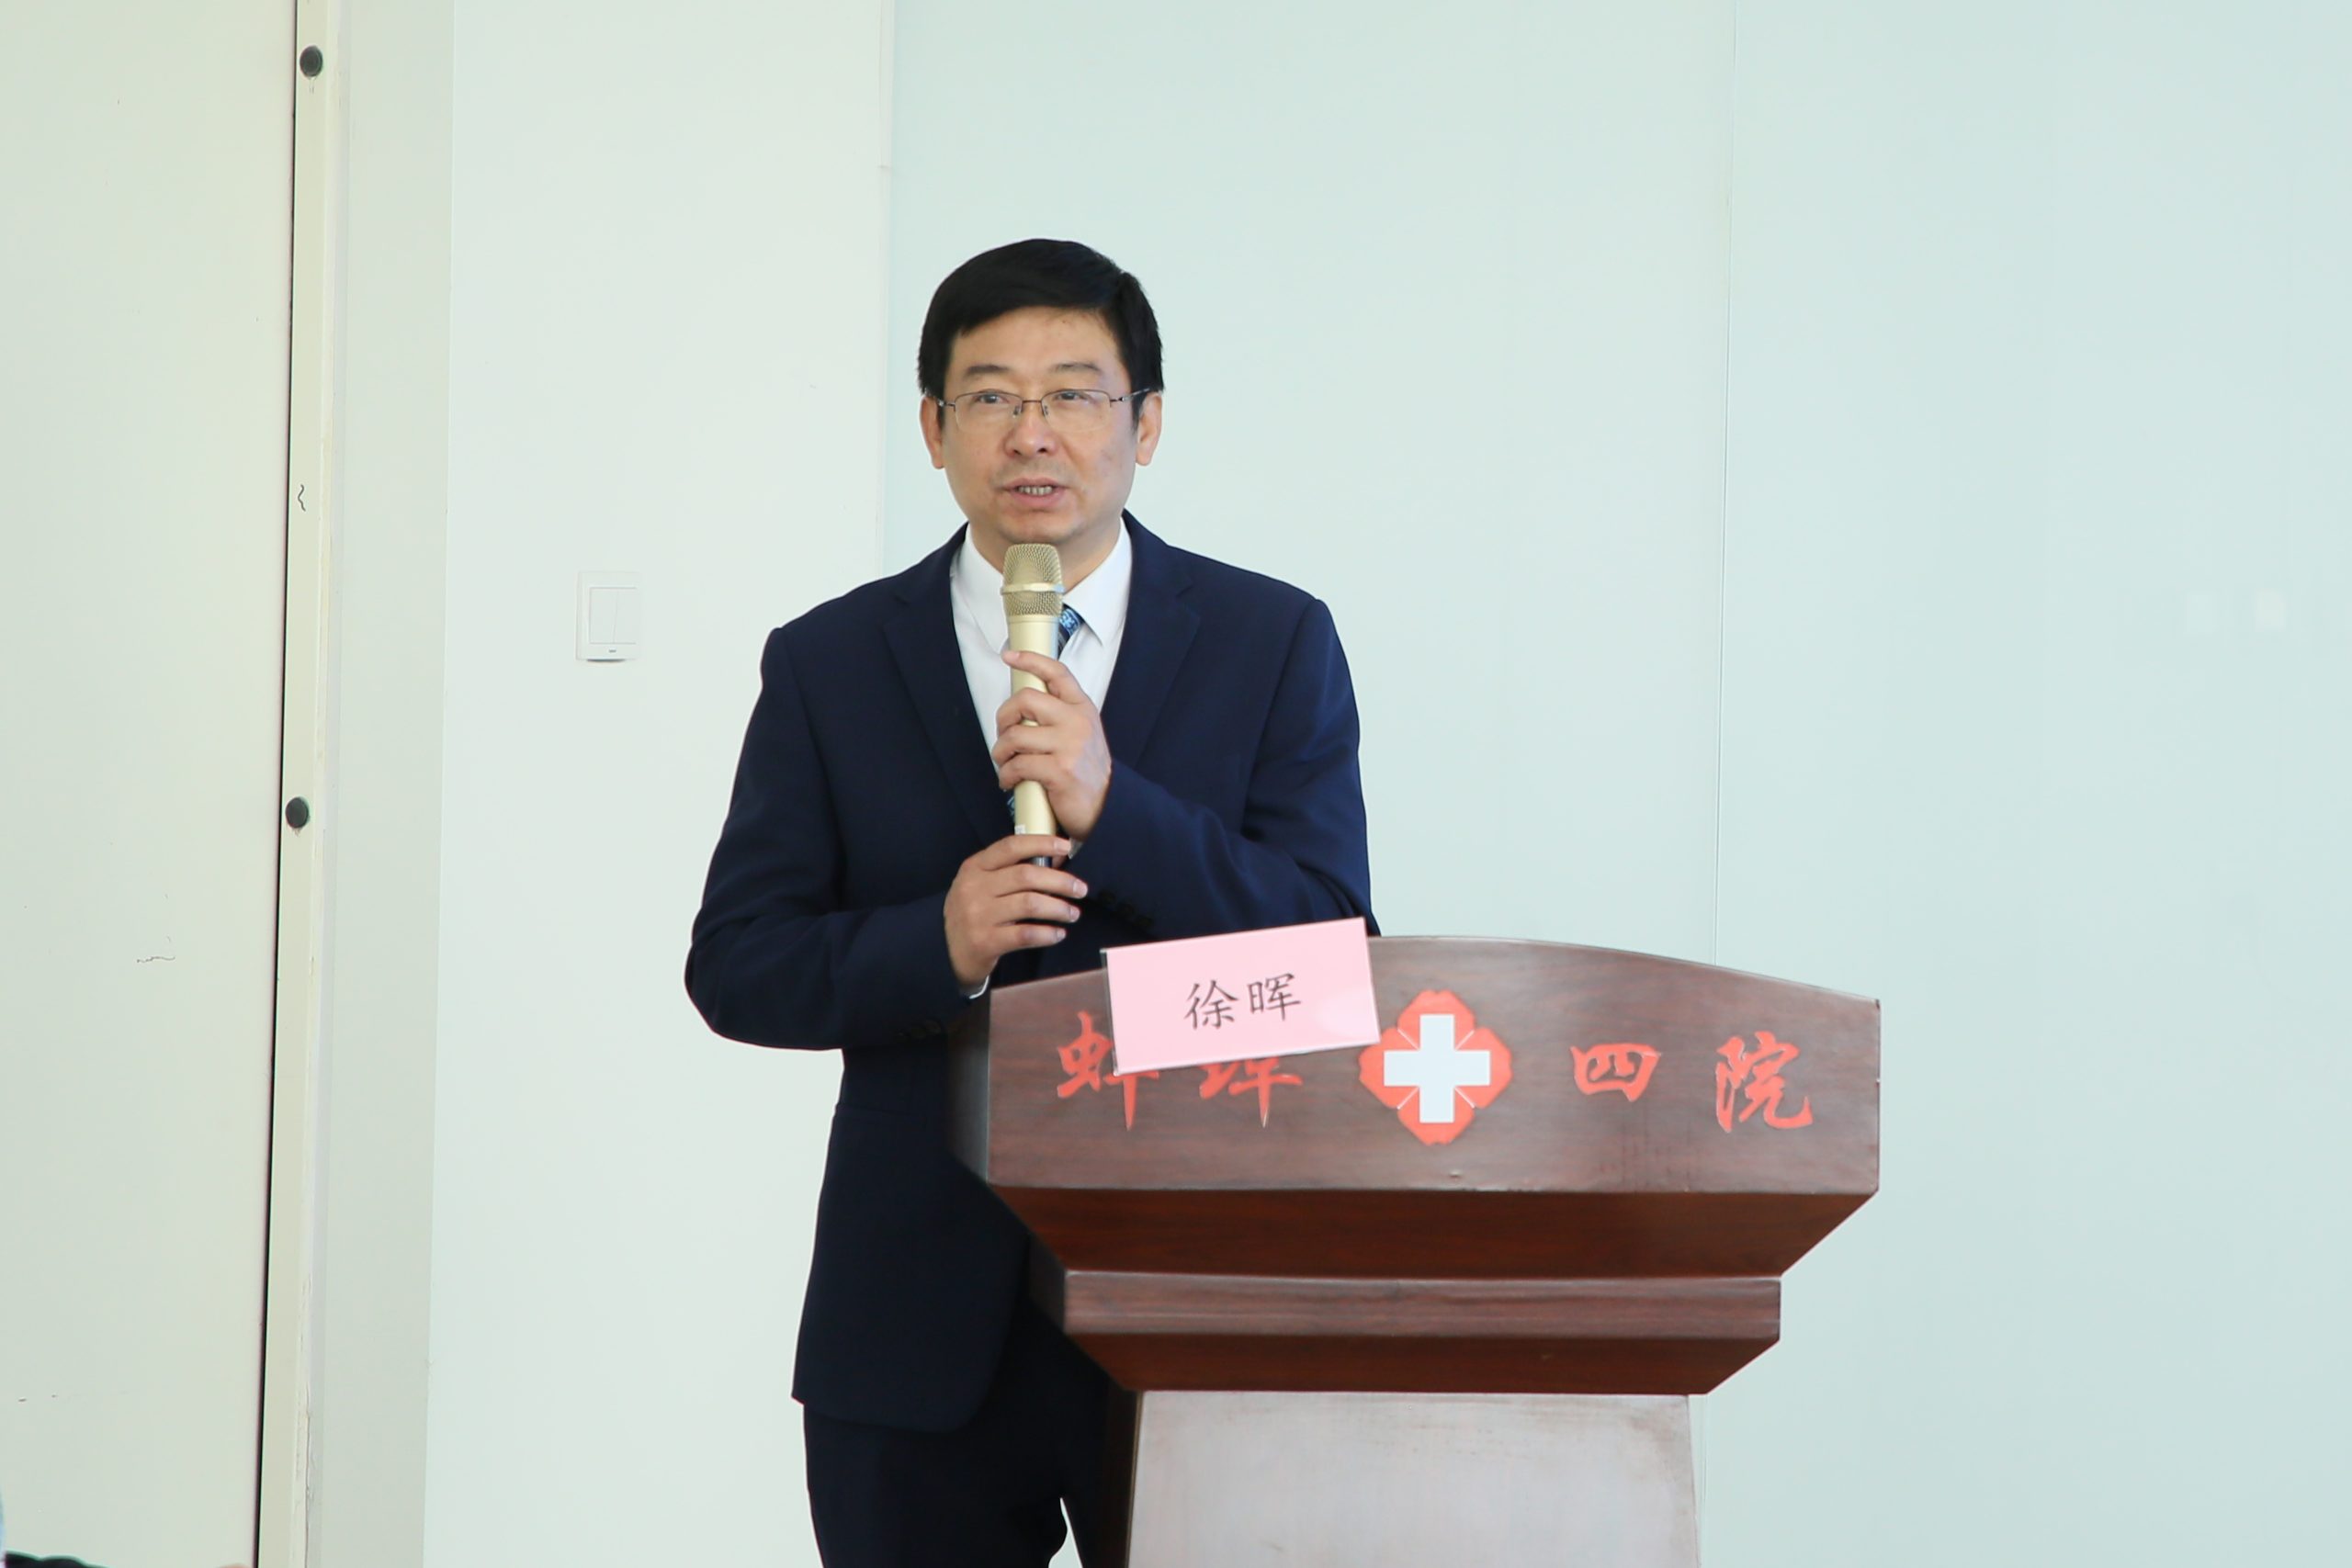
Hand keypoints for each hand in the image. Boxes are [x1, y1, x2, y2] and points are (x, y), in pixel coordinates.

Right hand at [944, 834, 1087, 989]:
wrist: (943, 950)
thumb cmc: (972, 912)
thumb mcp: (979, 884)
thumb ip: (1007, 872)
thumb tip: (1054, 863)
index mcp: (974, 867)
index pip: (1011, 846)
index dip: (1041, 843)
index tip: (1065, 847)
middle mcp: (974, 887)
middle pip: (1026, 875)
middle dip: (1060, 881)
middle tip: (1080, 889)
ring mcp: (978, 915)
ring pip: (1029, 904)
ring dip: (1058, 908)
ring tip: (1073, 914)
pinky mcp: (985, 941)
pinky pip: (1025, 934)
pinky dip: (1047, 933)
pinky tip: (1058, 934)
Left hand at [993, 649, 1113, 839]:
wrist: (1107, 806)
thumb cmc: (1086, 771)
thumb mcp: (1082, 733)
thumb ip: (1059, 715)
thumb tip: (1023, 705)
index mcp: (1082, 708)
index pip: (1056, 672)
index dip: (1030, 660)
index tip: (1010, 656)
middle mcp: (1077, 722)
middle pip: (1025, 699)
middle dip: (1004, 717)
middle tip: (1004, 734)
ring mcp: (1070, 745)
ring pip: (1015, 735)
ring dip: (1000, 752)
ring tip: (1005, 762)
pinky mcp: (1060, 770)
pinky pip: (1018, 764)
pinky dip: (1007, 775)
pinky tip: (1010, 781)